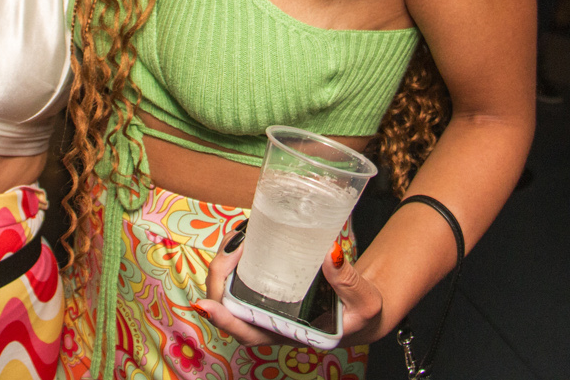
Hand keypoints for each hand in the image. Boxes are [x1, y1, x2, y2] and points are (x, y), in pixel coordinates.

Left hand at [195, 227, 384, 347]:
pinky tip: (244, 237)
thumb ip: (348, 281)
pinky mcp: (268, 286)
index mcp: (287, 333)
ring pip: (230, 286)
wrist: (362, 310)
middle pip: (228, 304)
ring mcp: (265, 303)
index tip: (205, 305)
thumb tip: (329, 253)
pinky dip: (238, 256)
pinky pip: (242, 274)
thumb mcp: (364, 301)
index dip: (223, 320)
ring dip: (226, 262)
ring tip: (238, 236)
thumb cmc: (360, 313)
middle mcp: (269, 321)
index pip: (246, 332)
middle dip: (222, 273)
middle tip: (236, 243)